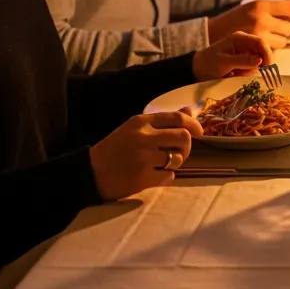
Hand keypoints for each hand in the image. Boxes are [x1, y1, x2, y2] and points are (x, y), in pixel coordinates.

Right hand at [89, 110, 203, 200]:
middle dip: (187, 146)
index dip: (194, 124)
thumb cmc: (115, 148)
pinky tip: (154, 176)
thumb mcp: (135, 128)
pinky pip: (169, 177)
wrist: (90, 173)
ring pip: (178, 158)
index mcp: (141, 122)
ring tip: (162, 165)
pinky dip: (166, 177)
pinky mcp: (143, 178)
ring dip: (175, 163)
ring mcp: (144, 158)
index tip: (199, 132)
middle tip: (180, 152)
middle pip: (184, 137)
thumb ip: (162, 121)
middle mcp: (144, 137)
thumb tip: (190, 110)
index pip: (178, 118)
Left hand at [193, 30, 272, 81]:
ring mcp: (246, 54)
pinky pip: (254, 69)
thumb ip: (241, 61)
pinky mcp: (246, 63)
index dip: (267, 54)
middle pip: (263, 53)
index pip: (261, 42)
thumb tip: (260, 60)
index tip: (267, 67)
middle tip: (245, 73)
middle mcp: (246, 44)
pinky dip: (247, 74)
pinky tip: (236, 75)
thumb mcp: (223, 62)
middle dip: (258, 65)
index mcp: (240, 38)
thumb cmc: (208, 63)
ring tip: (235, 74)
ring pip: (260, 63)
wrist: (198, 70)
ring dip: (250, 72)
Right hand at [207, 0, 289, 48]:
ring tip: (265, 37)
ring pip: (282, 42)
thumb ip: (275, 6)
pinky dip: (269, 50)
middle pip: (289, 28)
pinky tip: (259, 45)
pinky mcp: (254, 50)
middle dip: (285, 30)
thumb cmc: (236, 19)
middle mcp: (261, 19)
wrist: (213, 32)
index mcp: (261, 5)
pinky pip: (272, 51)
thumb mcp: (254, 7)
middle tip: (275, 29)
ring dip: (278, 41)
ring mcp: (258, 35)